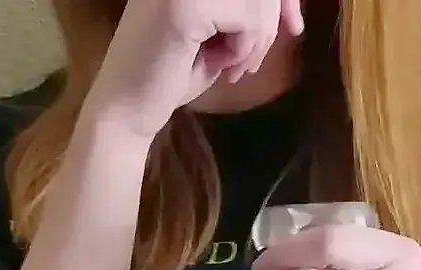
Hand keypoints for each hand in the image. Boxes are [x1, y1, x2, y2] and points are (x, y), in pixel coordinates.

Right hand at [83, 0, 303, 139]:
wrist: (127, 108)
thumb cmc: (171, 70)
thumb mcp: (220, 28)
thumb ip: (248, 6)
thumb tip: (291, 3)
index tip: (294, 26)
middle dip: (268, 24)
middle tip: (248, 62)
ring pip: (259, 1)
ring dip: (255, 41)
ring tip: (229, 65)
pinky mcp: (183, 5)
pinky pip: (248, 19)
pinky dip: (243, 49)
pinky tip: (218, 65)